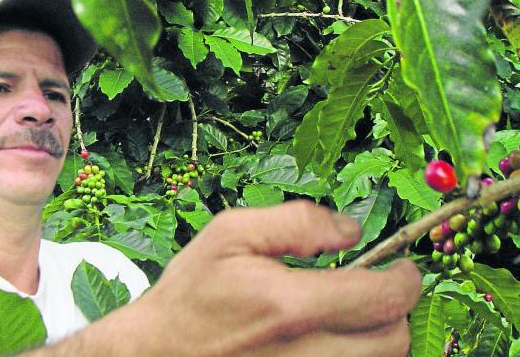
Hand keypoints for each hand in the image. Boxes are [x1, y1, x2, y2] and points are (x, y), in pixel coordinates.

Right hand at [129, 200, 420, 356]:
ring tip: (349, 313)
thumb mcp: (230, 234)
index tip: (400, 265)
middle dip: (396, 308)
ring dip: (379, 336)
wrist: (159, 352)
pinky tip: (330, 338)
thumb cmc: (192, 293)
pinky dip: (355, 355)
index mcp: (290, 306)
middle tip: (371, 287)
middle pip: (396, 340)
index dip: (406, 276)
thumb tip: (351, 230)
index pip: (385, 297)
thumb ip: (296, 222)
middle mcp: (306, 354)